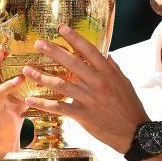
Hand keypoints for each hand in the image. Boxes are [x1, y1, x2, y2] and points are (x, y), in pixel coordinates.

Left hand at [23, 25, 148, 153]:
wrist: (134, 132)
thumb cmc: (130, 107)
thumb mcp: (125, 83)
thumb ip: (113, 68)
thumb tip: (105, 55)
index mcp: (107, 73)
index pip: (89, 50)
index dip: (74, 38)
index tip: (61, 28)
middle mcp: (97, 83)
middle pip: (71, 63)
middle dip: (53, 51)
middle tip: (38, 43)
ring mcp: (89, 99)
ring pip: (61, 84)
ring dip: (42, 76)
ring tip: (27, 70)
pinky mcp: (82, 115)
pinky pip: (59, 107)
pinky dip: (43, 103)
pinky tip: (30, 100)